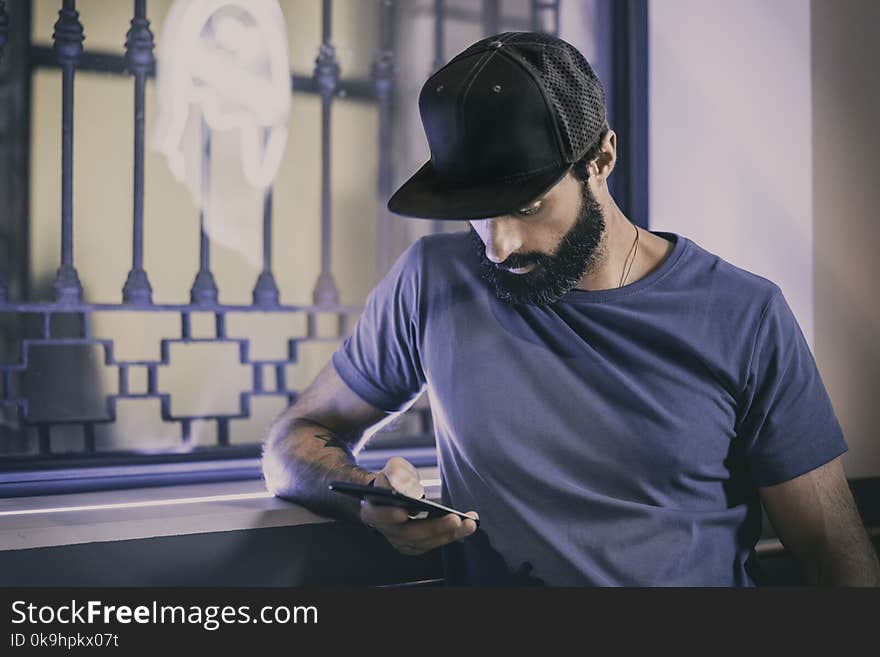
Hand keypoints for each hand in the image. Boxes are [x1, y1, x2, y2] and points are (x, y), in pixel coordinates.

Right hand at [359, 456, 478, 555]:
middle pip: (409, 533)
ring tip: (470, 523)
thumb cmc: (392, 481)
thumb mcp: (392, 469)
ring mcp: (402, 541)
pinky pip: (435, 543)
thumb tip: (409, 489)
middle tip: (454, 519)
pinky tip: (467, 526)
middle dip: (433, 527)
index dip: (389, 515)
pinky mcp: (417, 545)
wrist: (392, 496)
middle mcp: (387, 531)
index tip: (404, 512)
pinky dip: (452, 535)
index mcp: (372, 511)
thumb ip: (396, 474)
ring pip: (426, 542)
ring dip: (450, 534)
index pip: (378, 516)